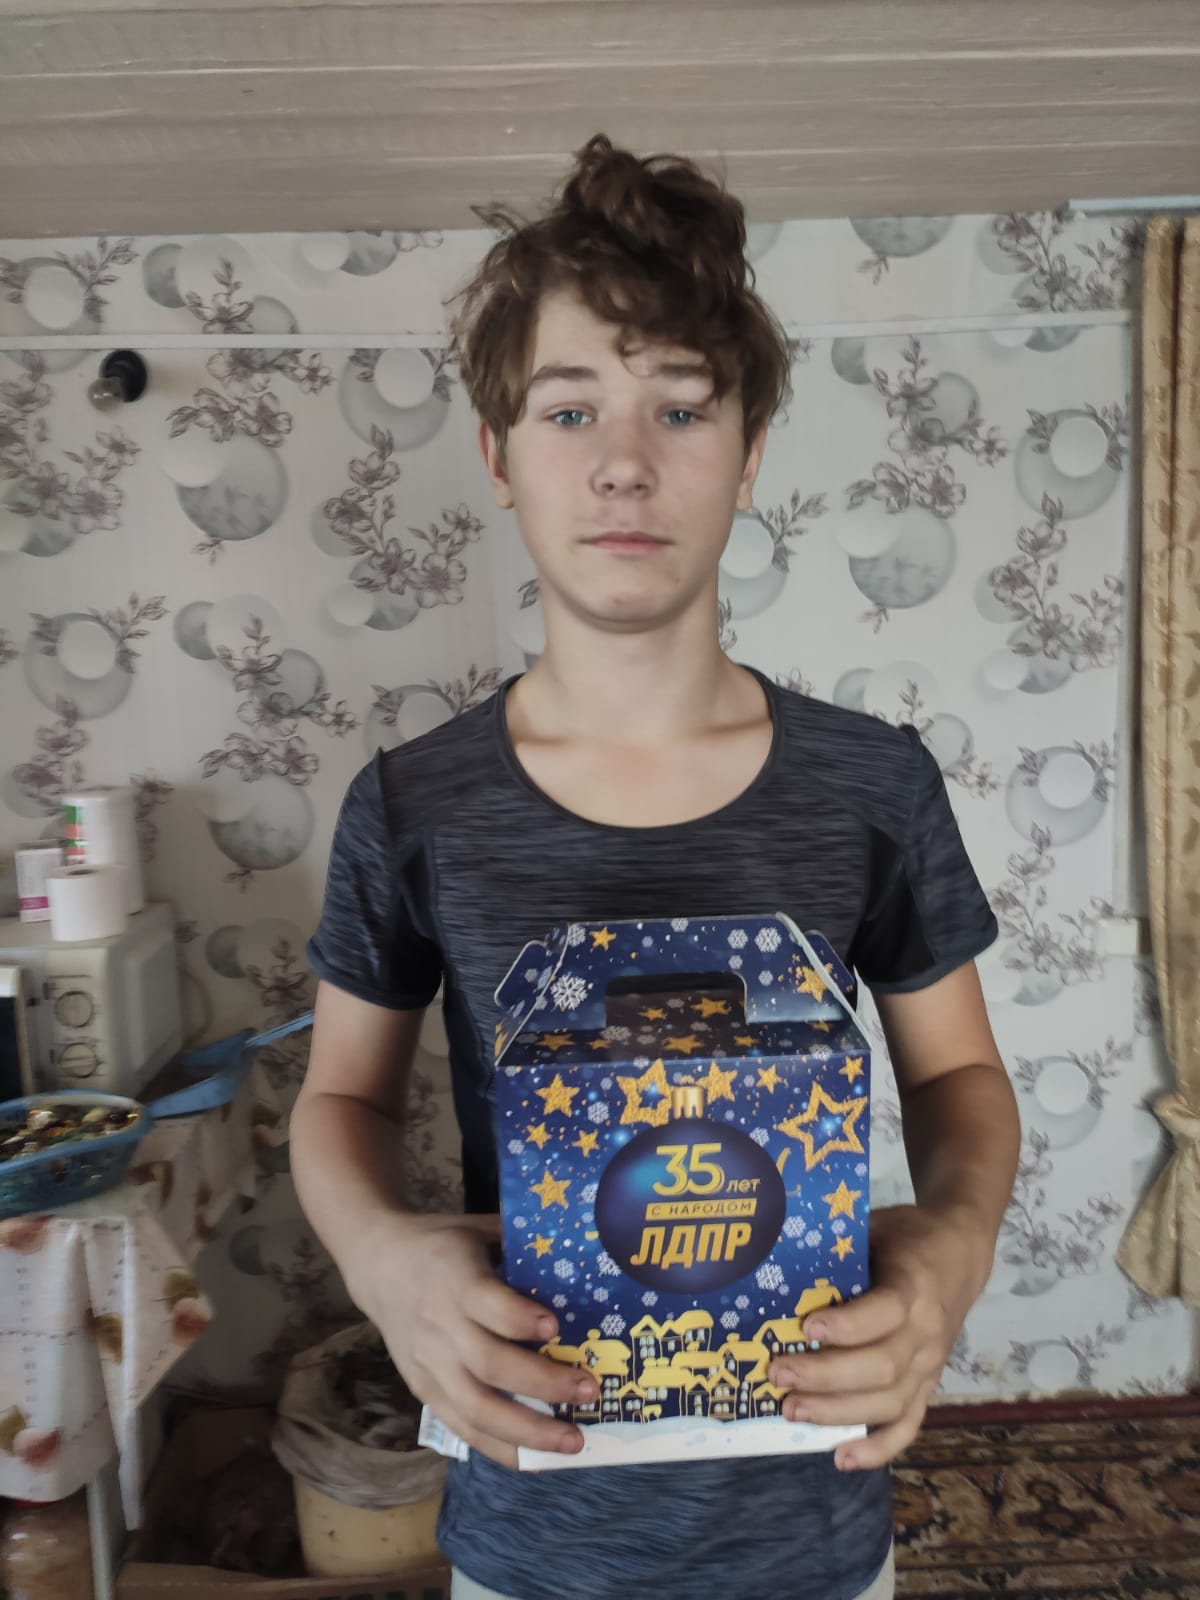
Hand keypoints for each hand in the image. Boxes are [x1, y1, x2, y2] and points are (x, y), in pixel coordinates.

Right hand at [350, 1211, 592, 1467]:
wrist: (378, 1261)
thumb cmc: (443, 1243)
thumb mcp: (479, 1229)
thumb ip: (522, 1245)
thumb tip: (585, 1257)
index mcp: (454, 1277)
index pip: (487, 1305)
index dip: (521, 1319)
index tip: (557, 1328)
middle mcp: (439, 1324)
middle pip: (488, 1365)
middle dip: (542, 1384)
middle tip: (588, 1391)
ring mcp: (428, 1363)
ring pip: (475, 1408)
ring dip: (527, 1432)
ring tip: (572, 1442)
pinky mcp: (422, 1388)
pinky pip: (461, 1427)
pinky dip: (499, 1448)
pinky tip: (537, 1460)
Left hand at [767, 1204, 987, 1470]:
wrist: (959, 1254)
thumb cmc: (905, 1237)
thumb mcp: (875, 1228)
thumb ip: (837, 1247)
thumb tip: (773, 1256)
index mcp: (914, 1285)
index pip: (884, 1312)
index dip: (847, 1325)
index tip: (806, 1328)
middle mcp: (926, 1332)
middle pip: (881, 1366)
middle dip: (825, 1376)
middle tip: (778, 1374)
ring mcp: (930, 1365)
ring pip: (890, 1401)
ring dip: (838, 1412)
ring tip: (791, 1410)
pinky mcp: (928, 1386)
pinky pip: (908, 1425)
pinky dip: (878, 1447)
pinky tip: (840, 1457)